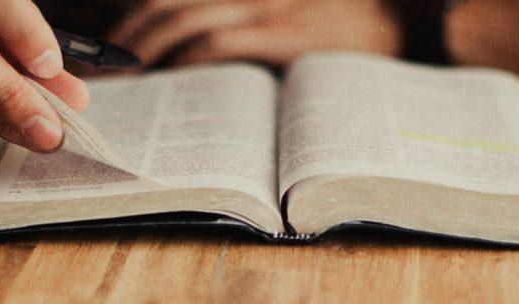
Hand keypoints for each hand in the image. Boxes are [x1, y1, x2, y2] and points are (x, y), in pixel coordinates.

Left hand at [108, 0, 400, 67]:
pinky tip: (168, 80)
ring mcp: (265, 6)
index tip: (115, 40)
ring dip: (146, 50)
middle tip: (106, 67)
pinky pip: (216, 44)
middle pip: (170, 2)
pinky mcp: (280, 34)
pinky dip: (184, 60)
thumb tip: (202, 53)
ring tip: (125, 80)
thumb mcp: (295, 13)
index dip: (142, 14)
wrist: (412, 20)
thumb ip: (251, 18)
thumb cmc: (356, 20)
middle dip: (130, 34)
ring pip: (183, 19)